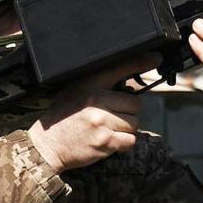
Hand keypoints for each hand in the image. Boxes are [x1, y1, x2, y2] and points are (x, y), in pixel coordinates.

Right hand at [28, 54, 159, 172]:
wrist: (47, 145)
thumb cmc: (64, 118)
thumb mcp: (77, 92)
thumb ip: (101, 87)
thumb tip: (131, 86)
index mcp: (90, 84)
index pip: (120, 68)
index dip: (141, 62)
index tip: (155, 57)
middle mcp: (96, 100)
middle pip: (136, 104)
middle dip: (129, 112)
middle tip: (114, 117)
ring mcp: (102, 121)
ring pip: (134, 123)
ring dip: (126, 129)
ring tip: (108, 129)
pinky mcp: (105, 141)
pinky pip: (130, 141)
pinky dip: (124, 144)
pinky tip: (109, 141)